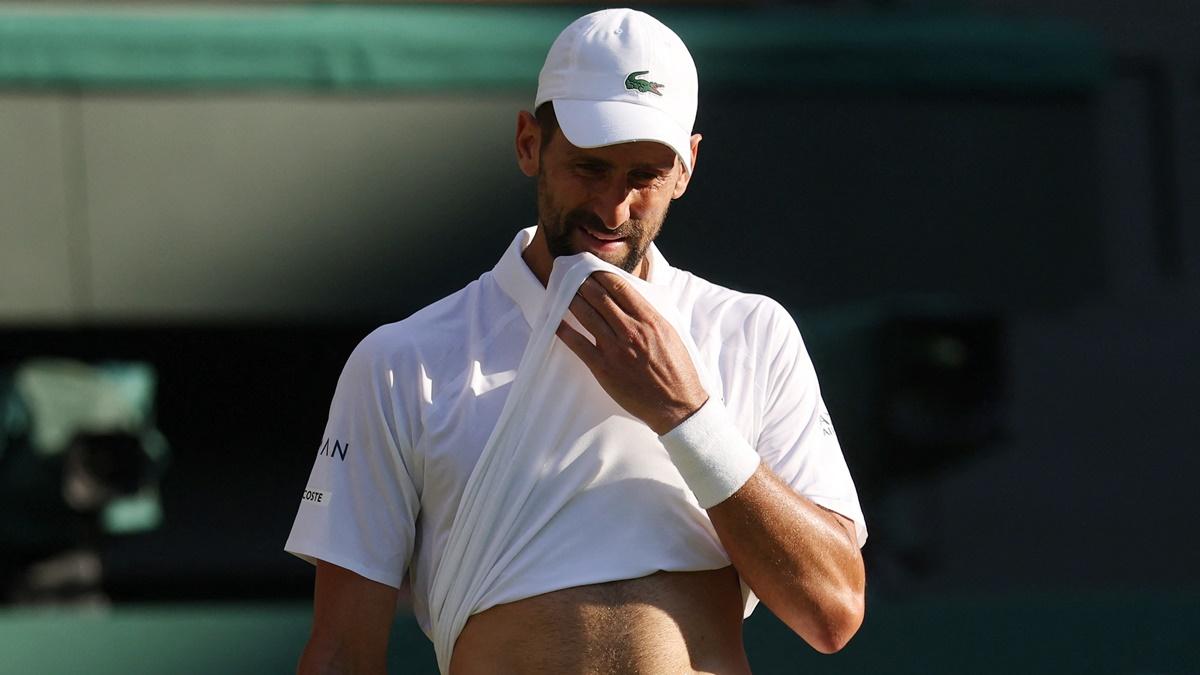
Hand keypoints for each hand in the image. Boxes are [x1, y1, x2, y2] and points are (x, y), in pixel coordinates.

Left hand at [555, 272, 708, 434]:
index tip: (591, 268)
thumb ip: (648, 315)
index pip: (619, 287)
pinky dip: (564, 329)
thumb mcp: (669, 333)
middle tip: (571, 275)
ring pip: (586, 315)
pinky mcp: (602, 367)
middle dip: (582, 283)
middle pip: (599, 297)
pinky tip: (555, 320)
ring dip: (571, 299)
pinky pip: (577, 343)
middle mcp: (630, 330)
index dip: (601, 274)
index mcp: (649, 319)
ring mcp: (615, 349)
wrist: (676, 404)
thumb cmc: (676, 369)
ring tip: (561, 291)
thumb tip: (630, 299)